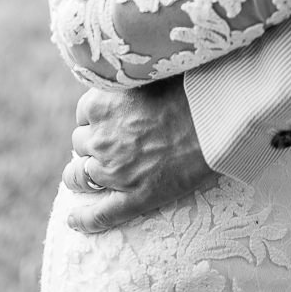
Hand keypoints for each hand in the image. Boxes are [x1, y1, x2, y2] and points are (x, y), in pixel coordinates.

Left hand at [62, 79, 217, 232]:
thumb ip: (131, 76)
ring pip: (78, 176)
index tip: (109, 118)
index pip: (84, 112)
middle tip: (110, 143)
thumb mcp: (150, 71)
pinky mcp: (134, 198)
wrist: (216, 121)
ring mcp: (114, 171)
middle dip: (91, 143)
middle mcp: (101, 138)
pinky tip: (74, 220)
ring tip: (87, 176)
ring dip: (80, 175)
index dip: (96, 117)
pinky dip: (83, 220)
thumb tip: (130, 74)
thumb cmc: (191, 88)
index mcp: (101, 103)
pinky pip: (99, 215)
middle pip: (80, 142)